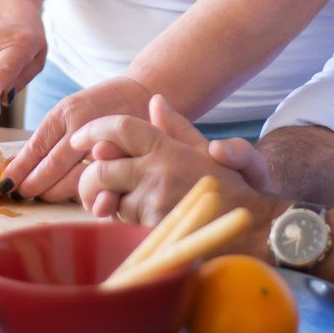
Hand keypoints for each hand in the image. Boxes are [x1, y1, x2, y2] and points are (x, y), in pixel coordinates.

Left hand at [0, 75, 152, 200]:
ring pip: (74, 180)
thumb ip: (45, 138)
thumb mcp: (67, 112)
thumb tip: (12, 166)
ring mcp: (107, 144)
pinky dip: (83, 196)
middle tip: (21, 195)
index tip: (6, 184)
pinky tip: (71, 197)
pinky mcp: (125, 159)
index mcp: (67, 113)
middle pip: (53, 167)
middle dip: (33, 186)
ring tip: (42, 197)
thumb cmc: (97, 107)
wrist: (139, 95)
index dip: (19, 170)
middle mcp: (86, 127)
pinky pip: (99, 185)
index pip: (37, 148)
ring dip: (54, 193)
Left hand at [74, 96, 280, 236]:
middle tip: (93, 185)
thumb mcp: (205, 151)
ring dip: (113, 204)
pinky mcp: (154, 231)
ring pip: (112, 201)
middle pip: (101, 168)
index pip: (121, 128)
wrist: (255, 227)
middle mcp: (157, 172)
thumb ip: (176, 127)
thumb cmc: (231, 187)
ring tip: (131, 205)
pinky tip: (148, 222)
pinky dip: (128, 224)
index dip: (94, 130)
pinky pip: (126, 226)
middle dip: (90, 178)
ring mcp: (154, 203)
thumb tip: (155, 101)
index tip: (78, 138)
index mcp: (166, 148)